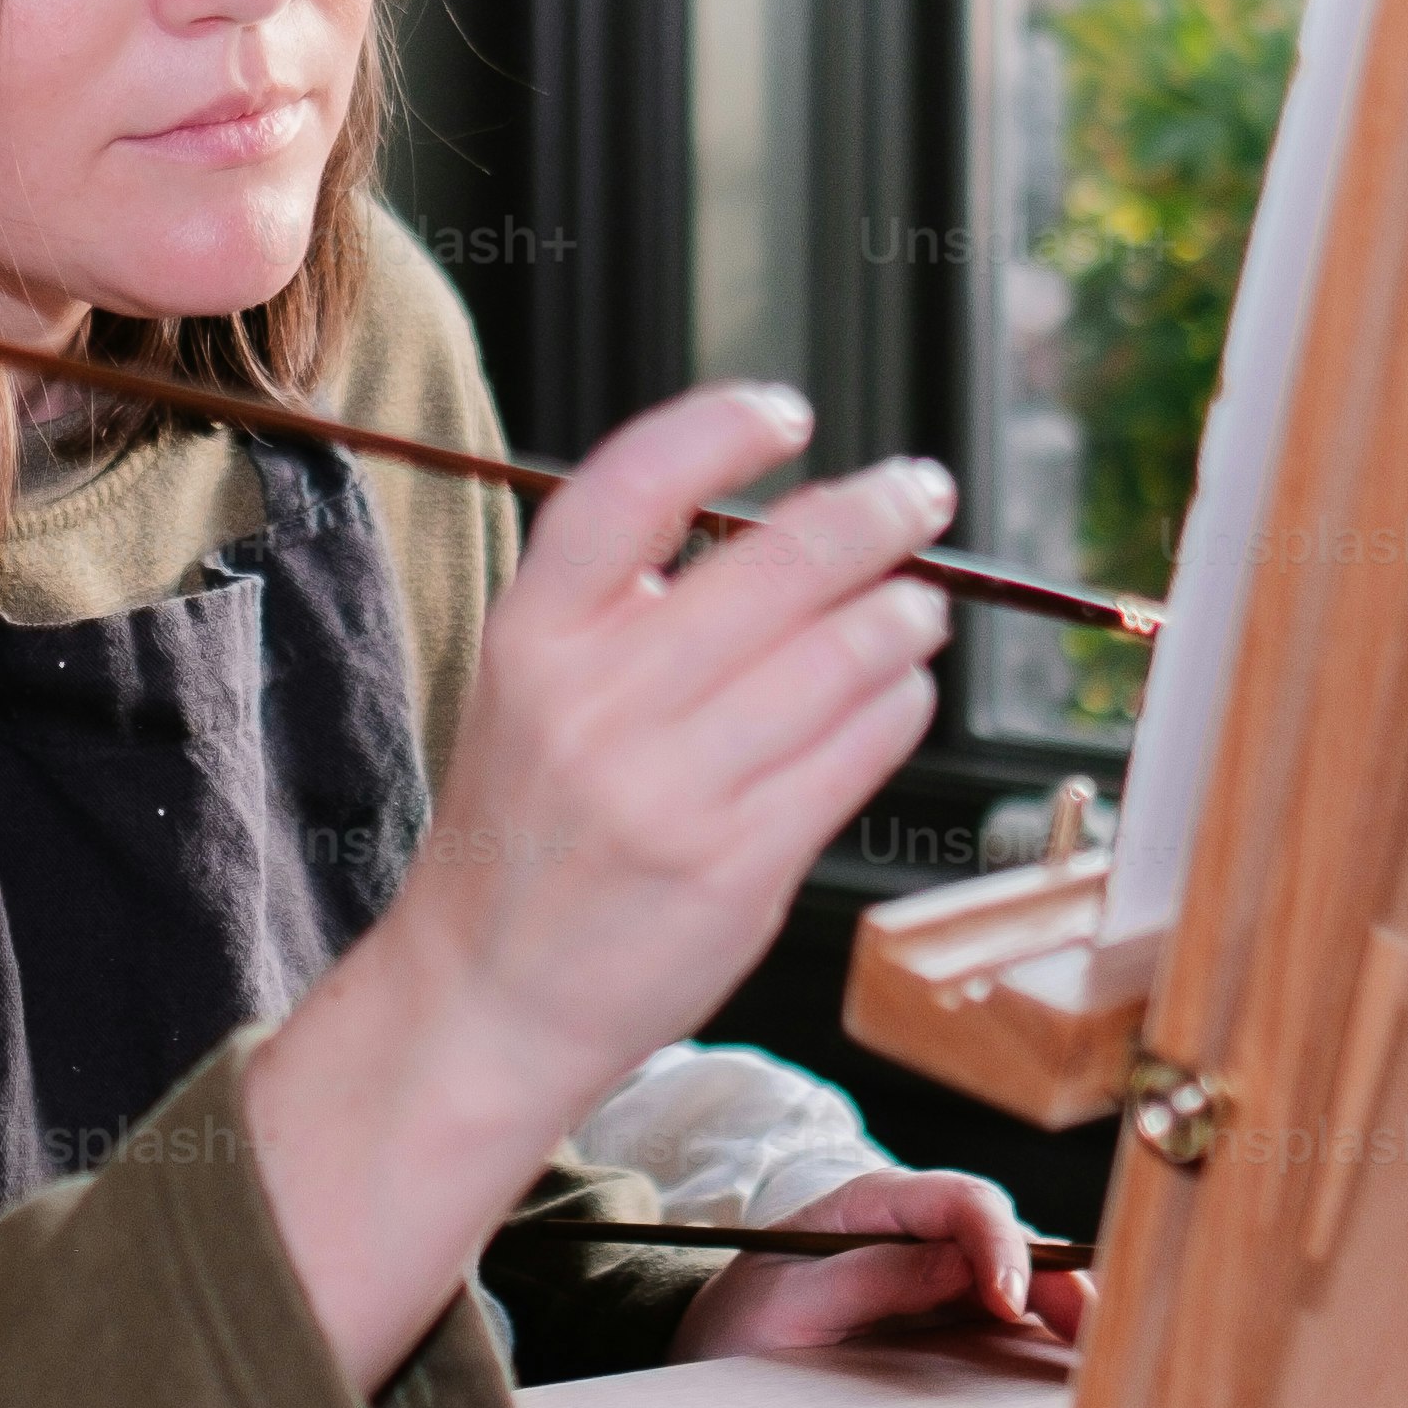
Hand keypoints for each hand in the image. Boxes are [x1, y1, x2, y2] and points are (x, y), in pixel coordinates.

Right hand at [244, 382, 956, 1388]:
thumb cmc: (528, 831)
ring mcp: (672, 789)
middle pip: (778, 563)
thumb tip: (790, 524)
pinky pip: (861, 748)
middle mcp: (597, 704)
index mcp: (533, 636)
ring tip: (917, 603)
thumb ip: (626, 607)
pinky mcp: (740, 865)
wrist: (487, 995)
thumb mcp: (530, 689)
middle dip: (878, 512)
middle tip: (920, 493)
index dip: (720, 429)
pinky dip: (900, 701)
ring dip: (906, 610)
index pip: (631, 486)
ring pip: (845, 653)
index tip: (787, 413)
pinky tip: (897, 690)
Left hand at [674, 1167, 1090, 1358]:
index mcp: (874, 1205)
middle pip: (1008, 1238)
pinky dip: (1042, 1343)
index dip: (998, 1243)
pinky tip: (1071, 1373)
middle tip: (1091, 1334)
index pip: (962, 1201)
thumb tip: (960, 1267)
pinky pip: (1006, 1323)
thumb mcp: (783, 1304)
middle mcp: (917, 1232)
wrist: (713, 1358)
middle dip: (1058, 1279)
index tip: (1008, 1299)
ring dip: (1064, 1312)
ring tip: (1100, 1359)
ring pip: (1020, 1281)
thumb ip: (866, 1279)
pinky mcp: (946, 1321)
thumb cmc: (739, 1323)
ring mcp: (936, 1276)